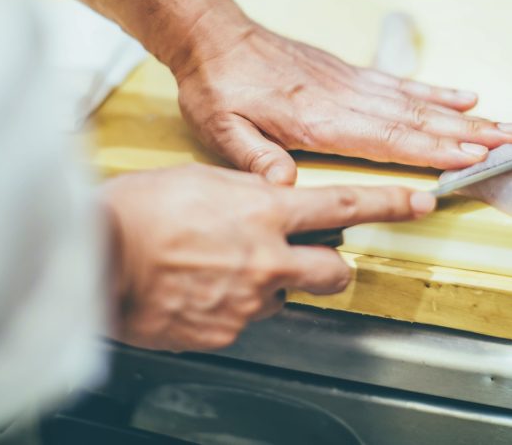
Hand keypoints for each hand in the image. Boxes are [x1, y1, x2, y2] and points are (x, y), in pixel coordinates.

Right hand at [103, 164, 434, 350]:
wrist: (94, 260)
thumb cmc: (137, 211)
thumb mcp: (200, 178)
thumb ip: (248, 189)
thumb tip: (269, 196)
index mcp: (264, 212)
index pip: (343, 207)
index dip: (389, 204)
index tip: (418, 200)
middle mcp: (267, 260)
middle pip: (335, 271)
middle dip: (332, 264)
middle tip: (312, 255)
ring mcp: (248, 302)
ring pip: (287, 296)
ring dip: (272, 284)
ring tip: (224, 268)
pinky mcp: (225, 332)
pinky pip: (246, 319)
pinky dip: (234, 305)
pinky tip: (202, 289)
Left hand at [174, 16, 511, 184]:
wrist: (215, 35)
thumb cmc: (218, 87)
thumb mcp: (222, 130)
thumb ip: (255, 159)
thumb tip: (284, 188)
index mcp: (318, 120)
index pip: (387, 139)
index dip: (432, 150)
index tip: (472, 156)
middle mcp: (344, 99)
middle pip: (416, 120)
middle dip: (468, 134)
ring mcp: (350, 83)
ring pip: (417, 102)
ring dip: (463, 116)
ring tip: (504, 123)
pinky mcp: (348, 73)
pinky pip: (399, 83)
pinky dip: (434, 91)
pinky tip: (461, 97)